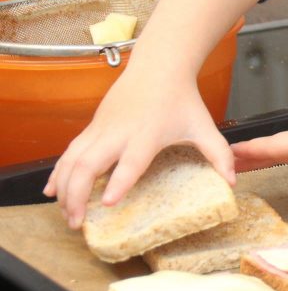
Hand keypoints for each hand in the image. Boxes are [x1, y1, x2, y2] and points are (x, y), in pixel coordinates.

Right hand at [43, 67, 233, 228]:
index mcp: (148, 134)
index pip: (131, 161)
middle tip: (78, 223)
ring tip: (66, 215)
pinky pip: (69, 152)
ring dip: (65, 188)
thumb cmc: (182, 99)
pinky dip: (59, 172)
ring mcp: (101, 129)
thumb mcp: (205, 126)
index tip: (109, 203)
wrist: (159, 67)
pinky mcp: (92, 127)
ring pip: (72, 160)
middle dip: (79, 195)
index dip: (119, 182)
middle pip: (89, 164)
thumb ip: (219, 154)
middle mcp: (119, 132)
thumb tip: (233, 181)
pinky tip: (52, 191)